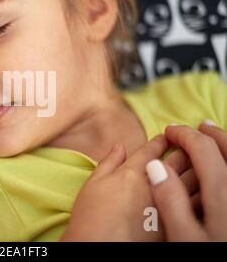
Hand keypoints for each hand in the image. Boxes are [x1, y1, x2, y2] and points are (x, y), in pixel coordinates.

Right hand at [62, 134, 195, 240]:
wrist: (99, 249)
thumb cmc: (91, 218)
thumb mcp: (92, 185)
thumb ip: (108, 163)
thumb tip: (120, 146)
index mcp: (134, 172)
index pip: (154, 149)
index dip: (161, 140)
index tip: (166, 137)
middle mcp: (155, 186)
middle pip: (180, 159)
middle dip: (184, 148)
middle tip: (184, 144)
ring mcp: (169, 206)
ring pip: (194, 179)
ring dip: (196, 167)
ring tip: (195, 163)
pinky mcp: (175, 225)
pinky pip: (197, 202)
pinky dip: (199, 191)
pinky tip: (198, 190)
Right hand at [146, 121, 226, 240]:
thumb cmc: (212, 257)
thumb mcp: (184, 237)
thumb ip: (169, 200)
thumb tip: (156, 167)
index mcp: (222, 192)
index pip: (202, 149)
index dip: (183, 135)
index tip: (168, 131)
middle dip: (207, 133)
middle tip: (192, 129)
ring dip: (226, 141)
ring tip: (213, 136)